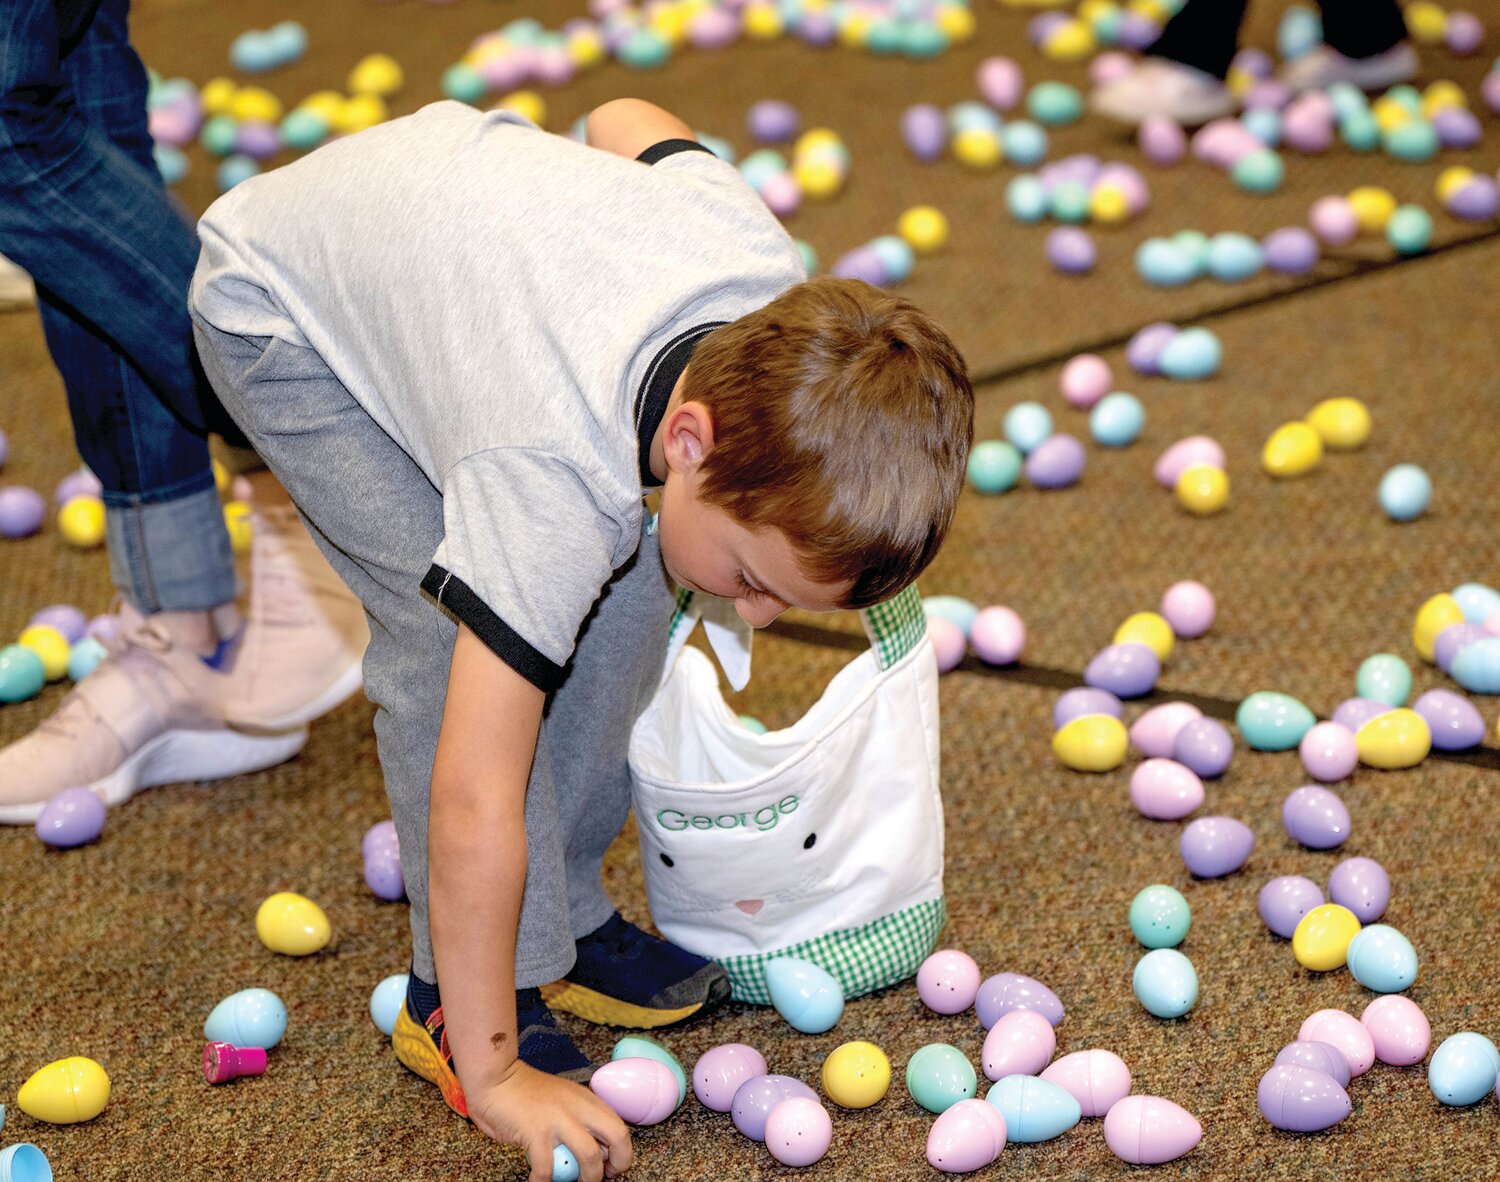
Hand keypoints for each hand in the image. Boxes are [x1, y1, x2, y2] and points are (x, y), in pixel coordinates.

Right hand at [466, 1060, 633, 1181]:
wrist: (496, 1077)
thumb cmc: (524, 1093)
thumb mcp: (561, 1101)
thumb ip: (577, 1119)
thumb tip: (593, 1149)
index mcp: (585, 1099)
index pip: (618, 1124)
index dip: (623, 1150)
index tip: (613, 1166)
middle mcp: (577, 1106)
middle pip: (617, 1135)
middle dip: (619, 1162)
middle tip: (606, 1177)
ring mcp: (558, 1118)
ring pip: (589, 1155)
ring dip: (588, 1178)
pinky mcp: (536, 1131)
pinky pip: (547, 1168)